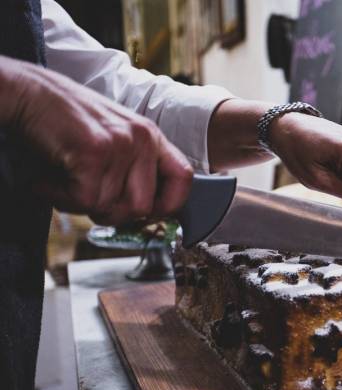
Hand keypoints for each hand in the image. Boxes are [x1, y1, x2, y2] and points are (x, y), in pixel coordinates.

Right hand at [1, 57, 192, 224]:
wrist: (26, 92)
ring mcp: (121, 144)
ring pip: (110, 207)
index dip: (169, 205)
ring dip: (79, 203)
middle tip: (85, 196)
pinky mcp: (95, 152)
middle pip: (142, 207)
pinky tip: (49, 179)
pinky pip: (84, 201)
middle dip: (111, 213)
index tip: (147, 214)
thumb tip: (145, 213)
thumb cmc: (64, 121)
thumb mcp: (113, 138)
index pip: (184, 178)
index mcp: (151, 136)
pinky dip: (60, 197)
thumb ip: (133, 169)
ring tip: (64, 179)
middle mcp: (142, 139)